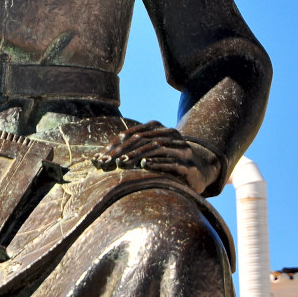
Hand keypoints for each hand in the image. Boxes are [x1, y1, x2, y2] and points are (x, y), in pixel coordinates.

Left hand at [93, 121, 219, 194]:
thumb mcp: (150, 151)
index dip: (114, 145)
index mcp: (157, 128)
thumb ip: (129, 150)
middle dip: (122, 151)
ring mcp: (180, 148)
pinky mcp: (188, 164)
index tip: (100, 158)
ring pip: (155, 147)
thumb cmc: (167, 160)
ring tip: (122, 164)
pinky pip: (172, 162)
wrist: (200, 170)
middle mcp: (169, 134)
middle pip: (141, 139)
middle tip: (107, 162)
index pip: (131, 134)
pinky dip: (158, 162)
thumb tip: (98, 158)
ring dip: (137, 156)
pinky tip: (146, 165)